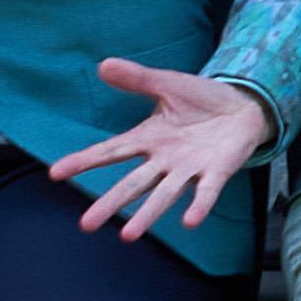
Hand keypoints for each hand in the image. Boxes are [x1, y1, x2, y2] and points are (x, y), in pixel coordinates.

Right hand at [51, 57, 273, 244]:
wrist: (245, 106)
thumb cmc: (202, 99)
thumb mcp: (167, 84)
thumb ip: (137, 79)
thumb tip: (104, 65)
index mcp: (149, 138)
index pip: (111, 151)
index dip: (84, 161)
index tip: (55, 173)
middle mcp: (164, 159)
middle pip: (132, 183)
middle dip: (110, 203)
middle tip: (86, 224)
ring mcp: (190, 168)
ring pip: (164, 194)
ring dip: (147, 214)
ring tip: (127, 236)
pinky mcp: (217, 172)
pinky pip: (206, 191)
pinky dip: (199, 205)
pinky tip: (189, 222)